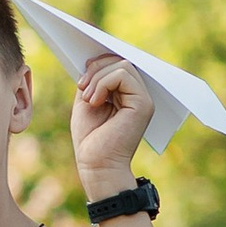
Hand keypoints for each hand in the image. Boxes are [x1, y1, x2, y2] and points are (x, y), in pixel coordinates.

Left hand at [70, 53, 154, 196]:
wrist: (97, 166)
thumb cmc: (91, 140)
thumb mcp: (86, 102)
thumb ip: (93, 81)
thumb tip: (94, 59)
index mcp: (127, 95)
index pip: (119, 65)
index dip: (99, 63)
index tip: (82, 77)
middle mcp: (139, 95)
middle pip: (120, 61)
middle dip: (96, 69)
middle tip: (81, 87)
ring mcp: (144, 99)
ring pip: (122, 65)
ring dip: (97, 78)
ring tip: (88, 98)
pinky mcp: (143, 103)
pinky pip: (123, 75)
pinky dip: (103, 83)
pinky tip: (94, 101)